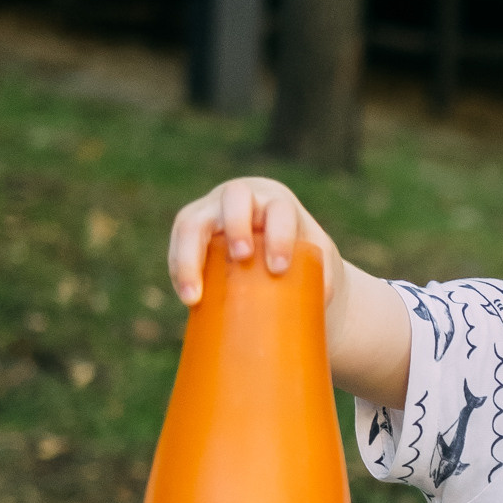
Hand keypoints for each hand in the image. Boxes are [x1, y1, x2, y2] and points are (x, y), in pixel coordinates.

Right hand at [168, 176, 338, 308]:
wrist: (275, 258)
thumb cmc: (303, 260)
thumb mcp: (319, 264)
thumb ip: (323, 279)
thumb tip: (319, 304)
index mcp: (278, 203)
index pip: (279, 210)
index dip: (279, 234)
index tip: (280, 268)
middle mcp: (243, 199)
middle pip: (235, 198)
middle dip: (237, 225)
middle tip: (242, 257)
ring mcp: (212, 212)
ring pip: (193, 220)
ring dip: (191, 254)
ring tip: (195, 296)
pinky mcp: (191, 231)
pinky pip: (179, 244)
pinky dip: (180, 270)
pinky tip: (188, 298)